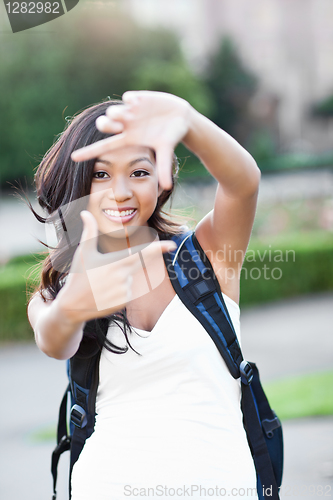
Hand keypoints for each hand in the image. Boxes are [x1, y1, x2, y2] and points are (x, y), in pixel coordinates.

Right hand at [56, 210, 175, 322]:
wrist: (72, 305)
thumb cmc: (78, 276)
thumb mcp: (83, 253)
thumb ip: (89, 232)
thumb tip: (84, 213)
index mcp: (115, 263)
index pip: (141, 254)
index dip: (158, 249)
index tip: (171, 245)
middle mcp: (122, 278)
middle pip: (138, 264)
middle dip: (133, 261)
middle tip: (114, 265)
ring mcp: (124, 291)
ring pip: (130, 278)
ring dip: (120, 277)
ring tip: (101, 284)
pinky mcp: (124, 302)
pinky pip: (127, 291)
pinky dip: (119, 290)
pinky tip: (104, 293)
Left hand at [71, 91, 190, 189]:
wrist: (180, 117)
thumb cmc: (170, 136)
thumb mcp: (166, 151)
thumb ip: (164, 167)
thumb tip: (167, 188)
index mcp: (127, 139)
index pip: (103, 147)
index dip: (88, 152)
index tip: (73, 158)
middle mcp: (125, 125)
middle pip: (104, 125)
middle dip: (106, 125)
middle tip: (117, 127)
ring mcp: (130, 111)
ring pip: (113, 110)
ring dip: (116, 113)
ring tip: (127, 116)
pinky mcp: (138, 98)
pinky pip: (127, 98)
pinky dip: (129, 101)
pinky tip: (135, 103)